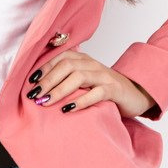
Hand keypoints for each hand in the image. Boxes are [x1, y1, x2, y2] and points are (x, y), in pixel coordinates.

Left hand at [26, 50, 159, 118]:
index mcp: (85, 60)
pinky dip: (81, 101)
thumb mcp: (86, 82)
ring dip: (60, 89)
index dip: (44, 68)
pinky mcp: (114, 90)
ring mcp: (104, 76)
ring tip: (46, 102)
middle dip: (48, 80)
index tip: (31, 82)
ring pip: (79, 77)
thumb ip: (68, 80)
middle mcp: (93, 65)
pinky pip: (96, 93)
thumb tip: (41, 89)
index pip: (61, 58)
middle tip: (35, 95)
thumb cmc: (106, 90)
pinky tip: (68, 109)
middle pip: (67, 66)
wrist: (136, 94)